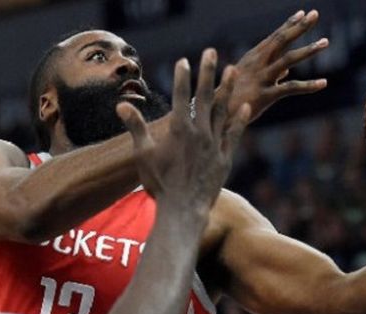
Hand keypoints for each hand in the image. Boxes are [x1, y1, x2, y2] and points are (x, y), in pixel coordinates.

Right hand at [117, 49, 249, 208]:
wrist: (183, 209)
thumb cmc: (159, 183)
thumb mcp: (142, 154)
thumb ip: (135, 127)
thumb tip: (120, 105)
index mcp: (178, 129)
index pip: (180, 96)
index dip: (181, 77)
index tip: (183, 61)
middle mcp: (199, 132)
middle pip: (204, 96)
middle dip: (207, 72)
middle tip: (211, 52)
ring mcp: (214, 144)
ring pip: (223, 111)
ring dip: (227, 89)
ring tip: (232, 70)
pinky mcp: (224, 158)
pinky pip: (234, 134)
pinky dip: (239, 120)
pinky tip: (245, 107)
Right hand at [228, 9, 328, 123]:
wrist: (215, 114)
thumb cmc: (232, 97)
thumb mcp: (249, 80)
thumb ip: (270, 72)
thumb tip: (287, 70)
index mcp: (253, 59)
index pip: (274, 37)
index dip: (288, 24)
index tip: (303, 12)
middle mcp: (257, 64)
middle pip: (280, 41)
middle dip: (298, 27)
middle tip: (315, 14)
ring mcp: (261, 78)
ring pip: (287, 59)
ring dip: (307, 50)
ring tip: (325, 42)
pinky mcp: (265, 95)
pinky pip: (290, 88)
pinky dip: (308, 86)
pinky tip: (323, 83)